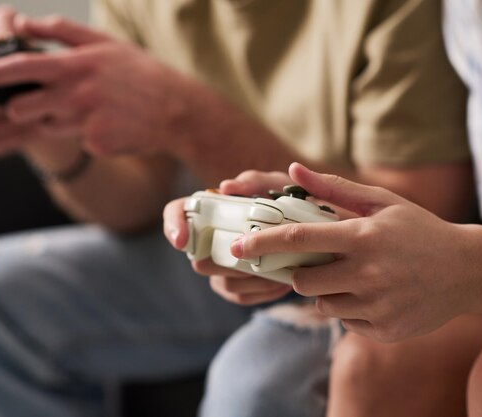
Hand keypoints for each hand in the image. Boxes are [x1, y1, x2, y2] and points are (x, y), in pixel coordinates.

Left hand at [0, 14, 190, 155]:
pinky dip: (86, 135)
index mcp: (75, 65)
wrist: (177, 111)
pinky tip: (109, 125)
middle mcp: (76, 94)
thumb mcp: (105, 44)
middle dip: (23, 107)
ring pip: (48, 126)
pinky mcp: (96, 144)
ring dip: (58, 120)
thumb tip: (23, 23)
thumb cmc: (142, 74)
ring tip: (90, 110)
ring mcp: (86, 122)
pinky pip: (76, 142)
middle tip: (46, 102)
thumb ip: (61, 31)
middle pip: (23, 107)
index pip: (19, 67)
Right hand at [163, 171, 293, 304]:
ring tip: (281, 269)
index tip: (182, 242)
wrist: (308, 226)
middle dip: (231, 262)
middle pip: (200, 261)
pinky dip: (263, 292)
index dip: (173, 226)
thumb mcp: (275, 184)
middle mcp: (209, 239)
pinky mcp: (236, 285)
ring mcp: (221, 266)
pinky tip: (283, 282)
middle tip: (259, 255)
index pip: (175, 212)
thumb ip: (254, 181)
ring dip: (252, 280)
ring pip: (223, 283)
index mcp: (210, 209)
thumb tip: (226, 187)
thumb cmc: (286, 199)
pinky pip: (241, 297)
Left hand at [229, 163, 477, 341]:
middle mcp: (367, 274)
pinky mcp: (382, 331)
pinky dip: (350, 309)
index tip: (236, 249)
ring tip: (357, 277)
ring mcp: (376, 306)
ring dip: (327, 291)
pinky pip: (345, 322)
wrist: (467, 271)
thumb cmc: (419, 230)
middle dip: (300, 272)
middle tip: (321, 263)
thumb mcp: (381, 202)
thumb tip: (292, 170)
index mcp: (363, 237)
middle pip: (302, 280)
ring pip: (322, 304)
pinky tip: (376, 295)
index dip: (262, 244)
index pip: (298, 240)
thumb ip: (333, 187)